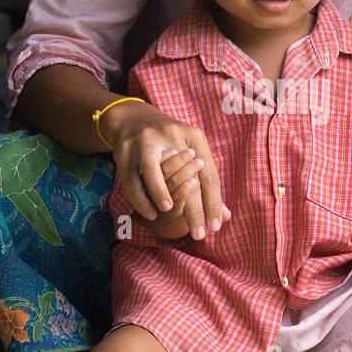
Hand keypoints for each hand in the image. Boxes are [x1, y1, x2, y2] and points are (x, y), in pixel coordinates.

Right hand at [102, 99, 227, 237]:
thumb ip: (206, 185)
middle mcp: (172, 136)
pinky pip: (132, 178)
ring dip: (160, 191)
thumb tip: (225, 217)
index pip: (209, 174)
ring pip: (152, 170)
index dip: (214, 202)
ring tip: (169, 211)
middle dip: (194, 209)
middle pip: (185, 174)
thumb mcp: (192, 153)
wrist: (134, 117)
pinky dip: (140, 197)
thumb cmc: (171, 143)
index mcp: (195, 137)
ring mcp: (146, 142)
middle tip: (200, 233)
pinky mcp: (125, 149)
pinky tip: (150, 212)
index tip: (217, 225)